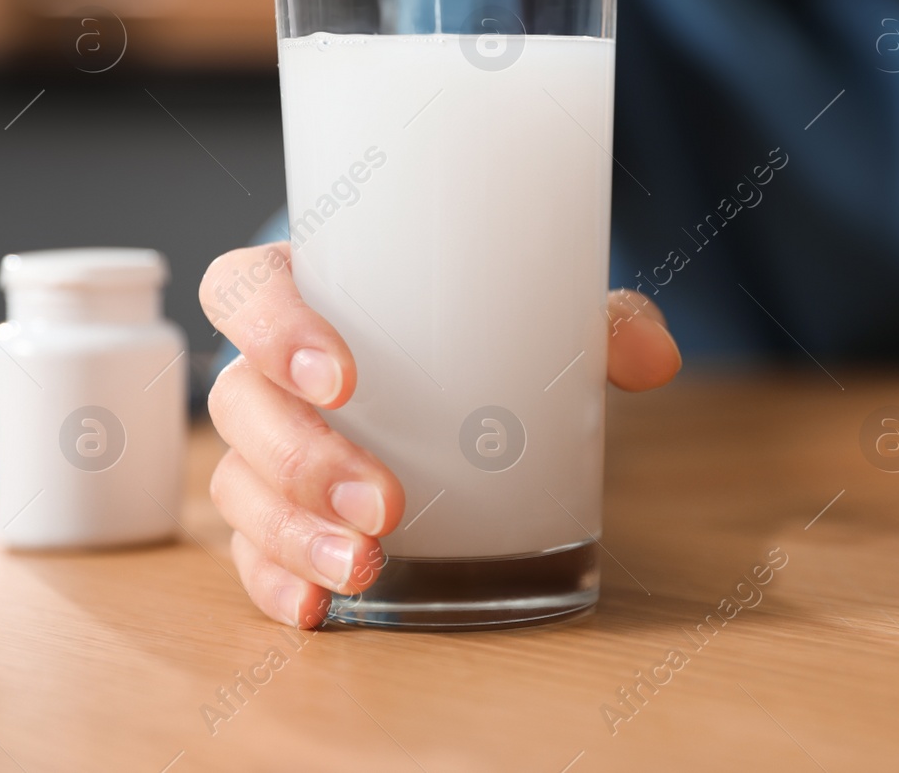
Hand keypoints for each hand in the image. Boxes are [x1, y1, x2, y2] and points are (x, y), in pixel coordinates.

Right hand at [199, 241, 681, 627]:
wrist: (468, 378)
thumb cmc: (478, 327)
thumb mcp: (536, 310)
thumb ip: (601, 322)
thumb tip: (658, 358)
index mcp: (311, 290)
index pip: (246, 291)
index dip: (271, 328)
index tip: (342, 377)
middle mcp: (271, 370)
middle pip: (242, 405)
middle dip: (305, 461)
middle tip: (388, 503)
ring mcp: (268, 446)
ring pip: (241, 486)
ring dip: (293, 533)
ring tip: (365, 567)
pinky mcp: (279, 513)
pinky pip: (250, 549)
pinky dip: (276, 580)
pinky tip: (318, 608)